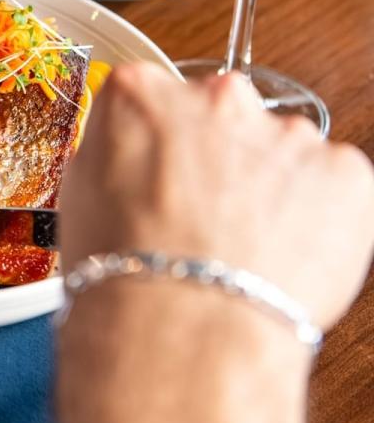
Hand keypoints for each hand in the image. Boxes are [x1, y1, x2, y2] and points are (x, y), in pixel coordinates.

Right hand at [61, 64, 373, 329]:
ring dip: (270, 186)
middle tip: (203, 215)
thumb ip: (119, 155)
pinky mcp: (343, 171)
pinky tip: (283, 255)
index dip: (156, 144)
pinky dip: (320, 217)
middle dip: (219, 154)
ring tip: (245, 249)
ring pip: (282, 151)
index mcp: (141, 93)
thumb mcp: (80, 194)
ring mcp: (286, 132)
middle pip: (224, 113)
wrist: (185, 328)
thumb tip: (135, 164)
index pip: (152, 97)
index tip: (159, 174)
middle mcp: (217, 97)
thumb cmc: (126, 272)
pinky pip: (335, 186)